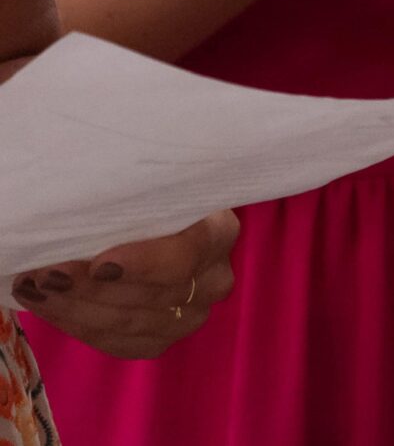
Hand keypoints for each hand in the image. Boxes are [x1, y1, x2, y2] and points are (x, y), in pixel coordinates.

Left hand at [9, 210, 236, 359]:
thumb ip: (133, 203)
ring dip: (73, 307)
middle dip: (88, 287)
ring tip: (34, 287)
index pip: (184, 258)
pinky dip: (77, 325)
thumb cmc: (146, 201)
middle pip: (149, 295)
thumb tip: (88, 210)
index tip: (98, 264)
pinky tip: (48, 306)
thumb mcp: (149, 190)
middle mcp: (215, 279)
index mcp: (219, 233)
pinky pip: (117, 343)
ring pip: (128, 323)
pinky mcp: (163, 339)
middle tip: (41, 274)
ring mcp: (193, 315)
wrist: (153, 229)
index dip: (141, 265)